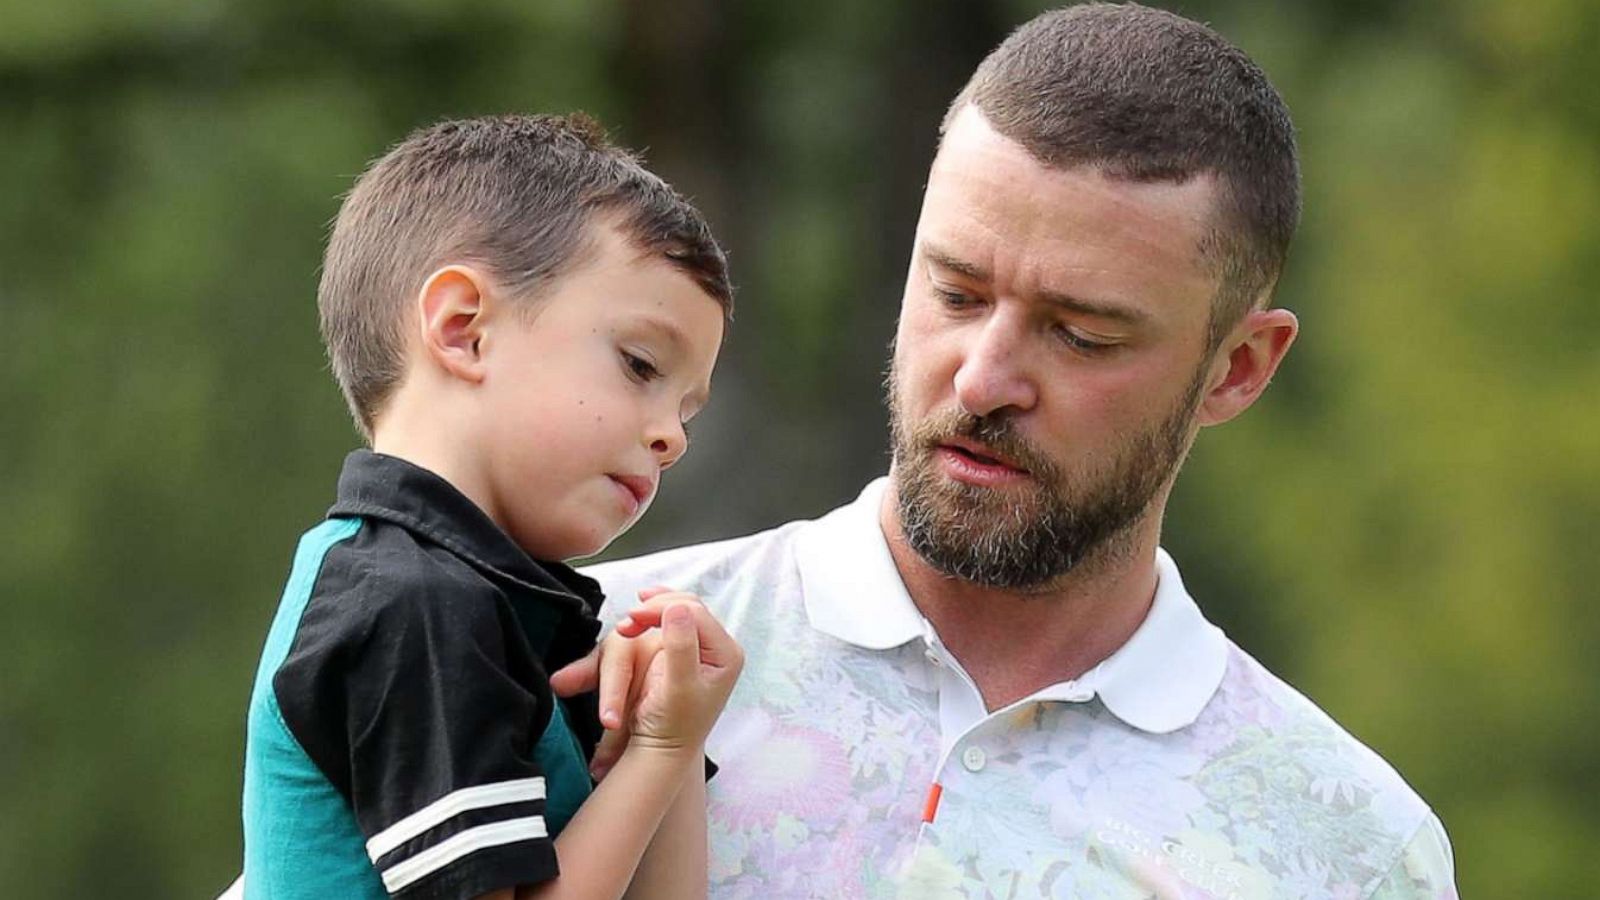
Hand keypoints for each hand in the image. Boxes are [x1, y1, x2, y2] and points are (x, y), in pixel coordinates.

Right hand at [627, 594, 740, 752]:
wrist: (665, 747)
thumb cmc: (674, 726)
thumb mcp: (678, 688)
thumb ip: (681, 648)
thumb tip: (677, 609)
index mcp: (725, 655)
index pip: (695, 613)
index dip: (662, 608)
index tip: (634, 615)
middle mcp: (717, 647)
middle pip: (688, 606)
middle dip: (655, 608)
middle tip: (629, 618)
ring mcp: (702, 647)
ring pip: (678, 610)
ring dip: (652, 610)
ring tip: (632, 617)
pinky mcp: (685, 649)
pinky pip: (670, 621)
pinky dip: (653, 615)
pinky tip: (641, 612)